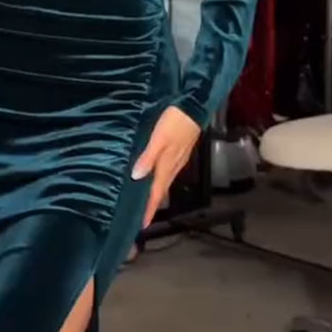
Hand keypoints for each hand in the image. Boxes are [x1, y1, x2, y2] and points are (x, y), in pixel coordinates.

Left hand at [132, 106, 200, 228]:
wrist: (196, 106)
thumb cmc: (175, 121)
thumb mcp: (158, 138)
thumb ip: (147, 158)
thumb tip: (136, 178)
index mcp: (166, 166)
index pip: (155, 194)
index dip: (149, 210)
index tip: (141, 225)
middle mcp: (173, 167)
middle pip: (160, 191)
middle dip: (151, 206)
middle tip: (140, 218)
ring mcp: (178, 161)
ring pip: (165, 182)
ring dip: (155, 194)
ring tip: (145, 203)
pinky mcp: (180, 153)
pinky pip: (168, 173)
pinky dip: (159, 181)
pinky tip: (154, 179)